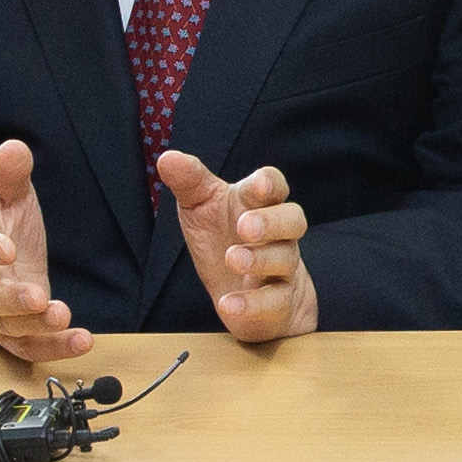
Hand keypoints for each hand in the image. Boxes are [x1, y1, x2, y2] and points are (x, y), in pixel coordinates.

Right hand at [0, 141, 94, 367]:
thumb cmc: (0, 226)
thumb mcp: (4, 195)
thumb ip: (9, 175)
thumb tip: (14, 147)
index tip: (7, 248)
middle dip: (11, 299)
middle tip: (37, 297)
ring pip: (10, 327)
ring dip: (37, 326)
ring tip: (63, 316)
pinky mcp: (17, 334)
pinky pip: (32, 348)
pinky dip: (55, 348)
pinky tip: (82, 340)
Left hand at [160, 149, 315, 342]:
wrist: (245, 296)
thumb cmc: (223, 240)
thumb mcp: (200, 208)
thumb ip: (189, 182)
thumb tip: (168, 158)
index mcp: (258, 205)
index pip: (274, 186)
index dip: (269, 184)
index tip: (258, 186)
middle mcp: (277, 235)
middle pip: (294, 219)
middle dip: (272, 221)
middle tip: (244, 226)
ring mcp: (282, 269)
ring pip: (286, 259)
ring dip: (260, 258)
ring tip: (232, 258)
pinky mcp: (279, 303)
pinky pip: (276, 302)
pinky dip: (252, 303)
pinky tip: (227, 303)